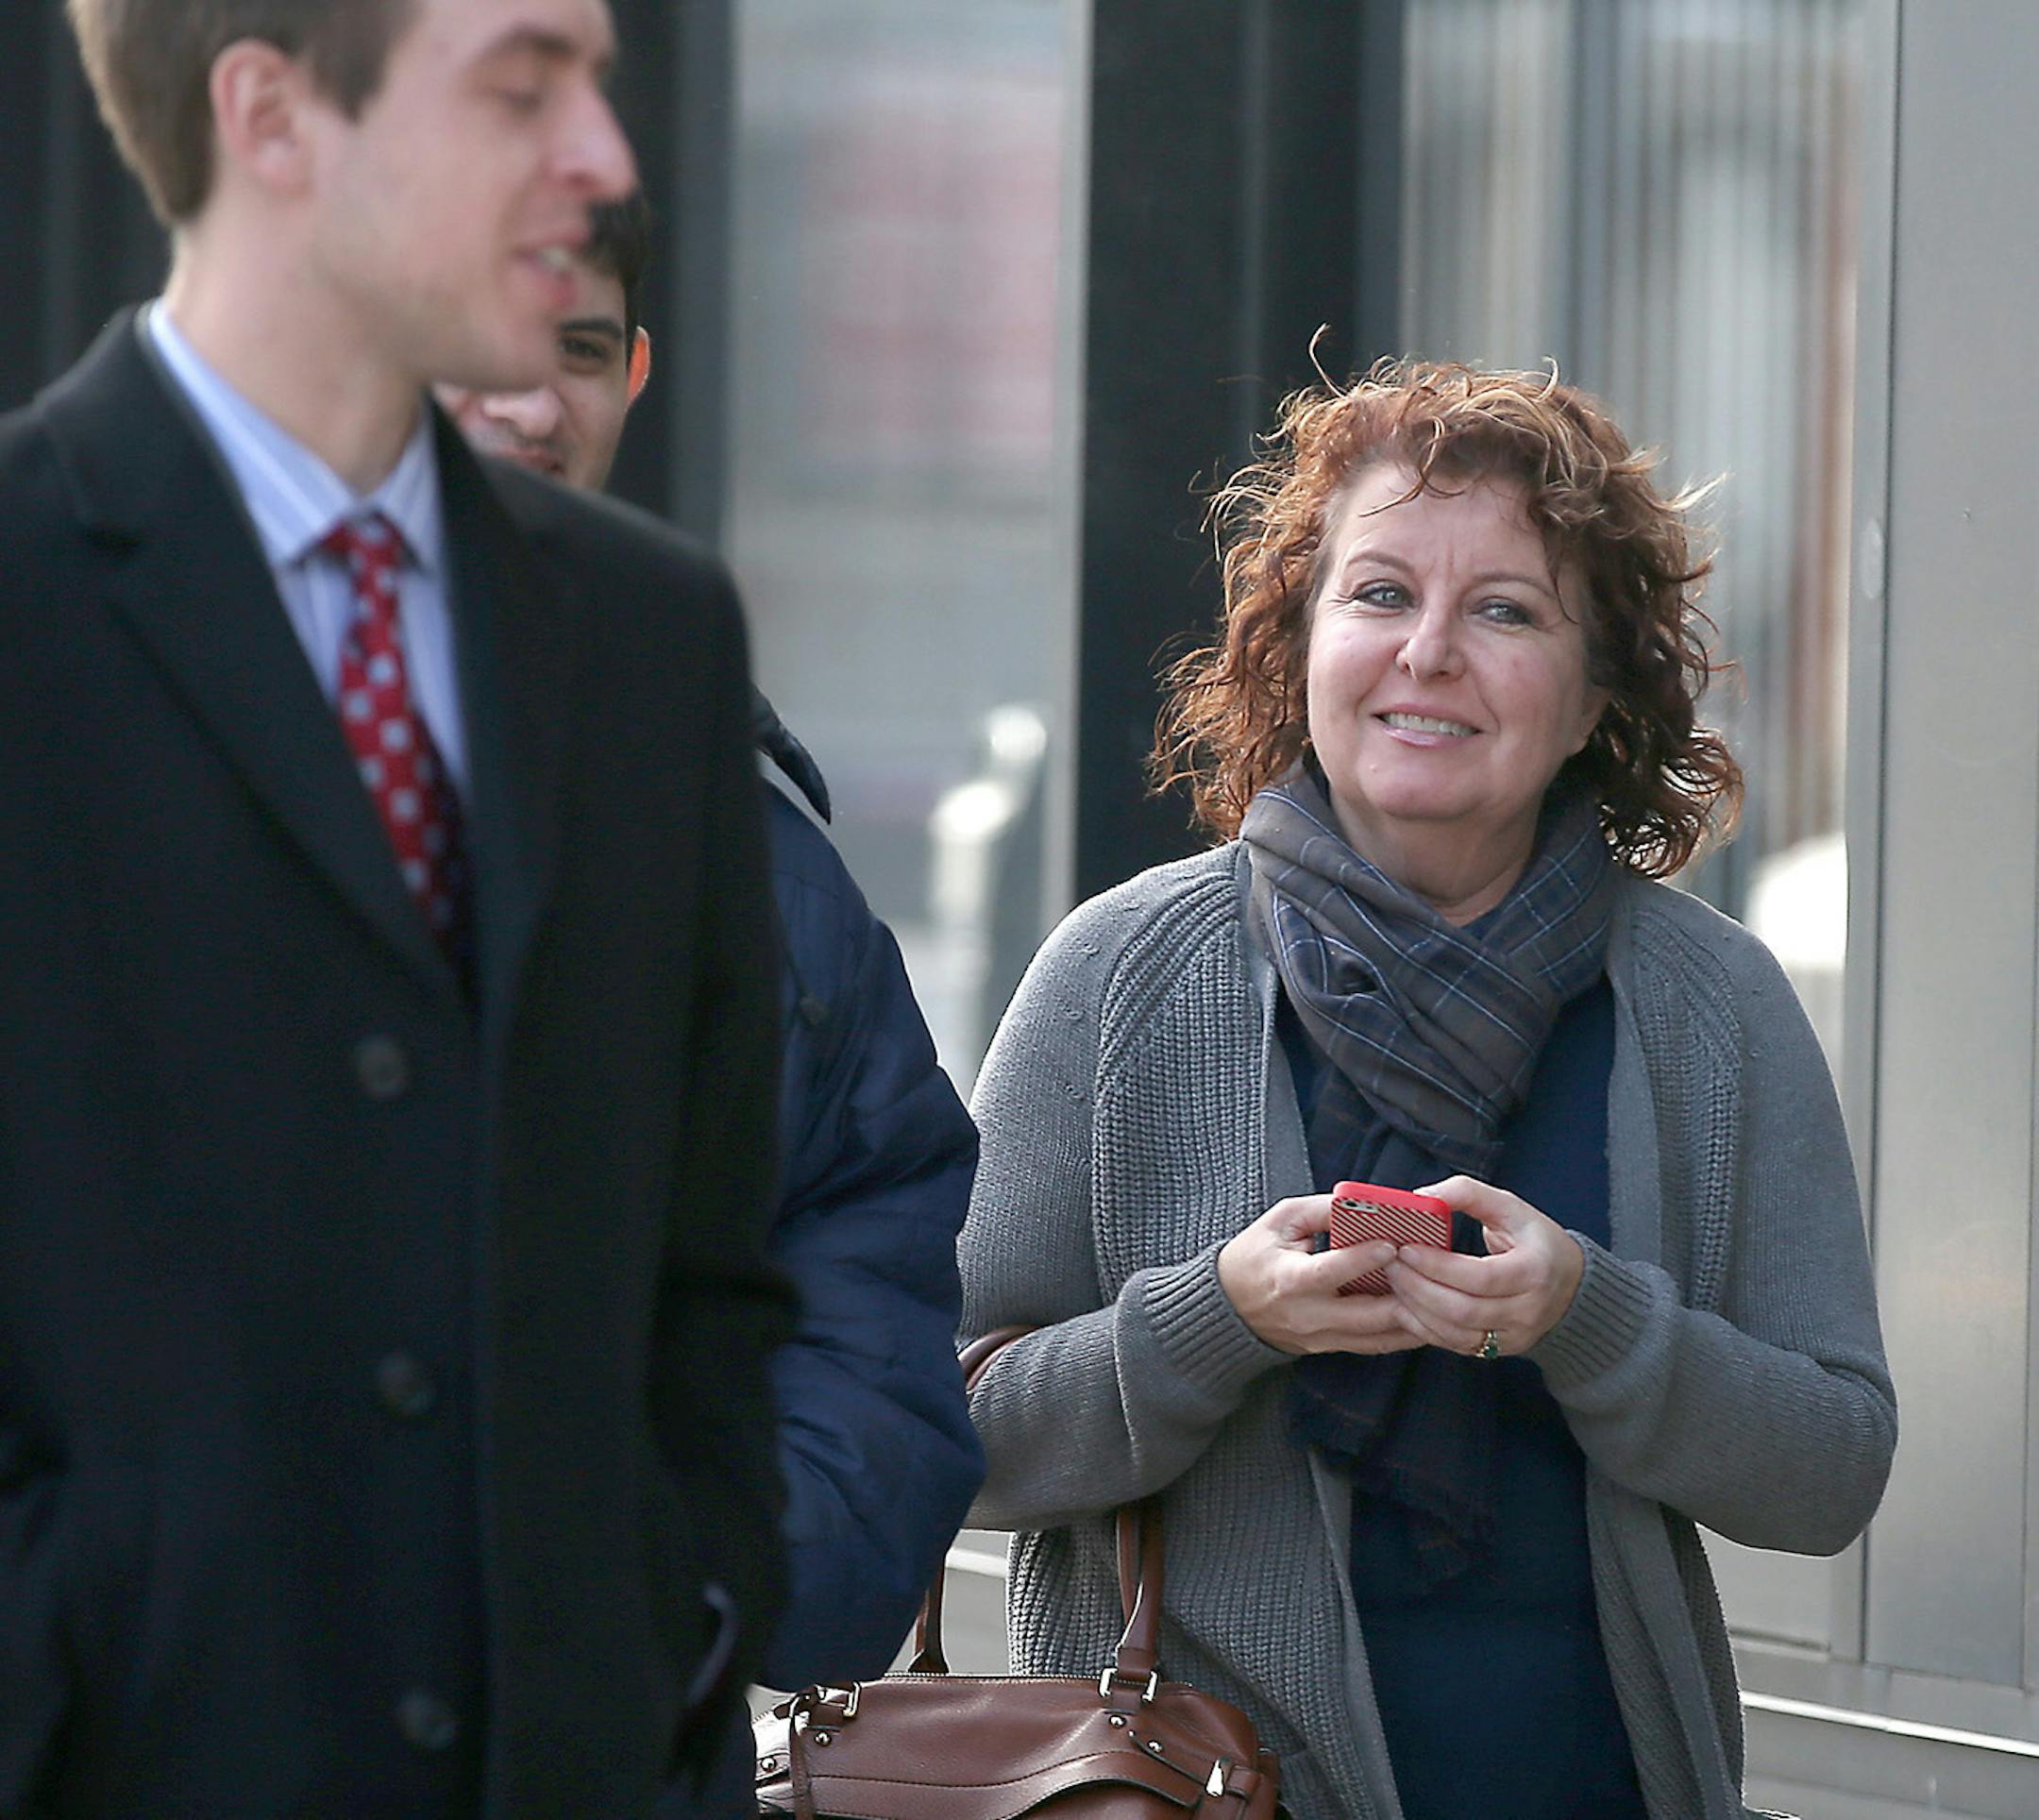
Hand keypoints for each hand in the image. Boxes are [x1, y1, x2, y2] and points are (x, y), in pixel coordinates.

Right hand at [1217, 1194, 1425, 1356]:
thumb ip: (1323, 1210)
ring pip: (1378, 1337)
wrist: (1227, 1305)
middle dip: (1406, 1296)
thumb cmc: (1254, 1254)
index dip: (1365, 1258)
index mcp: (1290, 1279)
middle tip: (1433, 1274)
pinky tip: (1425, 1317)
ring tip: (1440, 1299)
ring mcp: (1319, 1338)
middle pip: (1368, 1314)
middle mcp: (1308, 1315)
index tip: (1393, 1244)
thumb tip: (1365, 1203)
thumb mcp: (1281, 1220)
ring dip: (1413, 1321)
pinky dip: (1402, 1334)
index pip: (1333, 1271)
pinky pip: (1373, 1346)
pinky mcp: (1328, 1349)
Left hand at [1383, 1175, 1584, 1357]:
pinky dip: (1425, 1329)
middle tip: (1390, 1265)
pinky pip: (1456, 1346)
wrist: (1571, 1285)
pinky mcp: (1500, 1350)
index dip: (1438, 1266)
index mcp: (1535, 1270)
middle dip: (1418, 1288)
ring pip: (1456, 1333)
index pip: (1481, 1276)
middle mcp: (1528, 1310)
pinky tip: (1406, 1307)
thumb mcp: (1510, 1207)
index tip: (1407, 1248)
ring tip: (1394, 1282)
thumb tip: (1422, 1197)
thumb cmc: (1536, 1241)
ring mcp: (1515, 1335)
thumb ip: (1467, 1193)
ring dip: (1417, 1309)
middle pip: (1463, 1309)